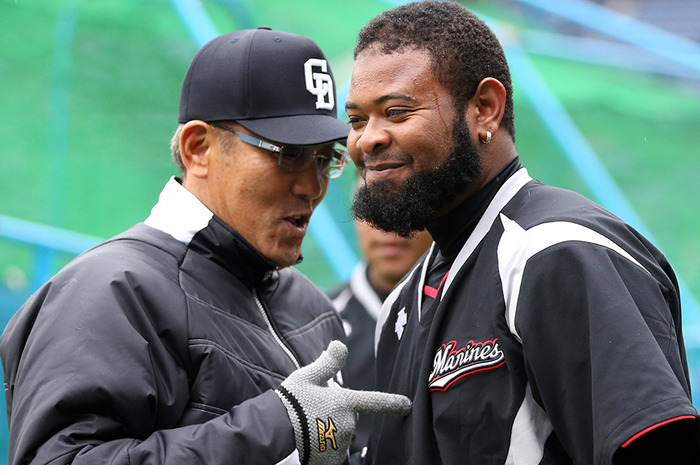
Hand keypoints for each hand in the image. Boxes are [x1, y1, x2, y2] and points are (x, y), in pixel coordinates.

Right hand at [276, 340, 410, 464]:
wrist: (274, 428)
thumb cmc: (291, 399)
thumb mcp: (308, 376)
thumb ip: (328, 363)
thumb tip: (340, 344)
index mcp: (346, 403)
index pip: (375, 402)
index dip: (393, 403)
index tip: (407, 404)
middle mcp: (348, 424)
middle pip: (349, 418)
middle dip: (336, 415)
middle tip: (314, 412)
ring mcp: (341, 444)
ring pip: (340, 434)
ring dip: (329, 431)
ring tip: (309, 427)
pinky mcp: (331, 459)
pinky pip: (332, 451)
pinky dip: (323, 448)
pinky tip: (309, 441)